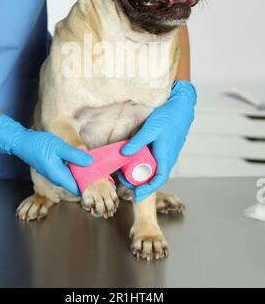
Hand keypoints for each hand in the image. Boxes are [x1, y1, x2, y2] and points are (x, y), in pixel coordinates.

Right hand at [0, 114, 92, 195]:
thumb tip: (90, 162)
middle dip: (88, 178)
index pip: (79, 187)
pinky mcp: (54, 169)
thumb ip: (75, 155)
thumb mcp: (59, 147)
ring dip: (82, 173)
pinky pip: (67, 172)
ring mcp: (55, 174)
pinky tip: (81, 160)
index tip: (100, 177)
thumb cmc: (39, 145)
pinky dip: (75, 168)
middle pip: (76, 183)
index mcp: (59, 176)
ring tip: (94, 165)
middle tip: (100, 170)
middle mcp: (57, 179)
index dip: (90, 184)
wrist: (23, 142)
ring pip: (72, 178)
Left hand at [118, 80, 196, 201]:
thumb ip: (138, 142)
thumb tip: (124, 154)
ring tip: (125, 171)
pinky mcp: (164, 148)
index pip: (158, 179)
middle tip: (123, 180)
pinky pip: (154, 160)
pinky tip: (134, 158)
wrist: (180, 108)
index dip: (148, 190)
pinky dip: (144, 163)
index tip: (137, 195)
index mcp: (166, 157)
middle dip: (139, 182)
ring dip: (140, 172)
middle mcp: (167, 158)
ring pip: (153, 168)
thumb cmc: (168, 118)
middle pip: (153, 176)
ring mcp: (166, 153)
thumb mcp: (150, 129)